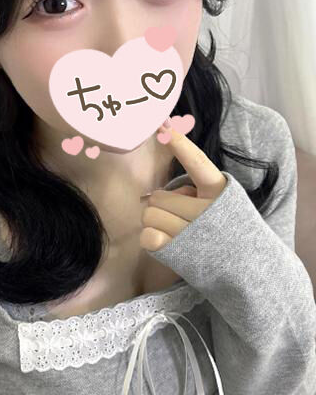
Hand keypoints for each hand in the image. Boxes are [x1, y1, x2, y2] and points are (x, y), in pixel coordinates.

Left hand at [140, 122, 227, 250]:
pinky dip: (152, 239)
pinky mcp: (178, 253)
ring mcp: (192, 233)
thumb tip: (152, 193)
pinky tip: (169, 244)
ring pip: (149, 214)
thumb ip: (191, 190)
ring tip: (178, 232)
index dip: (179, 144)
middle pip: (158, 197)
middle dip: (162, 205)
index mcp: (219, 191)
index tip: (164, 125)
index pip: (198, 163)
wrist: (247, 270)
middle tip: (180, 217)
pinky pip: (147, 236)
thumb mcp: (218, 202)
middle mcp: (207, 210)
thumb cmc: (224, 230)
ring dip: (157, 223)